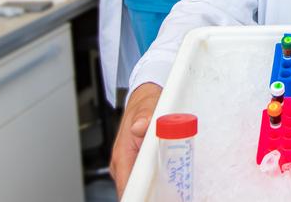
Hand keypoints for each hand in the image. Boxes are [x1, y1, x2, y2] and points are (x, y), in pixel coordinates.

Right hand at [110, 83, 161, 198]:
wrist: (143, 99)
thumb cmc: (144, 104)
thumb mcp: (147, 105)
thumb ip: (145, 116)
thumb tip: (140, 126)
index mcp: (122, 153)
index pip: (126, 184)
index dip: (140, 194)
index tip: (155, 196)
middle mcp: (121, 162)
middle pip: (132, 188)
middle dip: (149, 192)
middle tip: (169, 190)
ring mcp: (127, 164)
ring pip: (137, 184)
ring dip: (151, 186)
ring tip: (169, 183)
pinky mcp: (134, 163)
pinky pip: (142, 177)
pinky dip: (153, 179)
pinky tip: (165, 176)